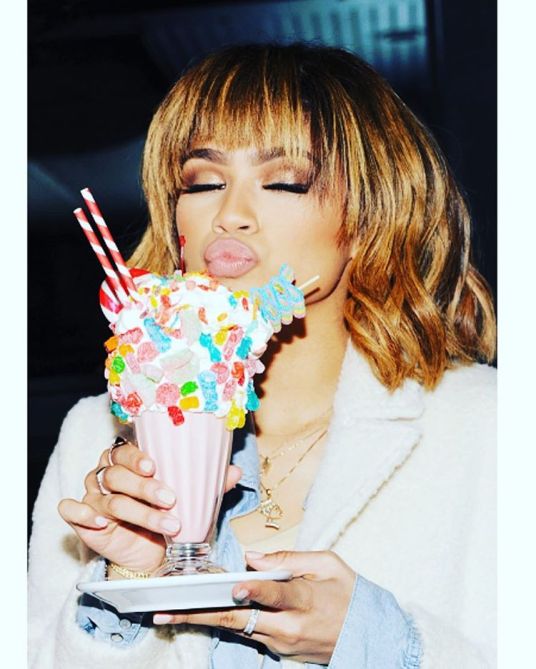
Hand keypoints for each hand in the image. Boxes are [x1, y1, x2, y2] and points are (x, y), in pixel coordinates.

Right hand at [58, 439, 241, 573]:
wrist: (151, 552)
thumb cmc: (167, 513)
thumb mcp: (189, 499)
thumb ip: (208, 485)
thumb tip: (235, 471)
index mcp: (128, 461)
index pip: (124, 450)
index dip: (137, 456)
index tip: (156, 467)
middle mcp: (107, 474)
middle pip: (117, 474)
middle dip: (144, 488)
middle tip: (170, 499)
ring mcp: (92, 496)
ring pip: (107, 498)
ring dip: (137, 511)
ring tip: (166, 523)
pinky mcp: (81, 520)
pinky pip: (71, 510)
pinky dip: (83, 514)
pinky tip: (103, 522)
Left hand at [153, 550, 356, 663]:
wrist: (368, 635)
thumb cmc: (349, 593)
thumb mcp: (329, 564)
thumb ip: (290, 559)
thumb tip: (252, 558)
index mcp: (306, 599)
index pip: (276, 594)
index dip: (255, 591)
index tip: (235, 586)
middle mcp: (291, 626)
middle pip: (240, 619)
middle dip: (201, 614)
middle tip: (168, 610)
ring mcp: (283, 643)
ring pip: (237, 629)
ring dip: (203, 619)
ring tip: (170, 612)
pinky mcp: (280, 651)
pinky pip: (249, 633)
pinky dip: (226, 621)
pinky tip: (201, 612)